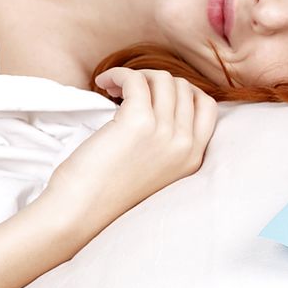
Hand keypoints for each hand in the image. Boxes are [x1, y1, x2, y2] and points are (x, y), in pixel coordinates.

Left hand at [44, 68, 217, 227]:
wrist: (80, 213)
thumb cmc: (107, 193)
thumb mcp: (156, 172)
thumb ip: (168, 144)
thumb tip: (161, 102)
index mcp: (193, 158)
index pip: (207, 106)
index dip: (183, 91)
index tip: (156, 95)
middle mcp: (185, 145)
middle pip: (183, 88)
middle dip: (155, 81)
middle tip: (128, 91)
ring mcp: (164, 133)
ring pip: (162, 79)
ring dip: (136, 75)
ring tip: (113, 87)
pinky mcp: (138, 123)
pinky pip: (136, 80)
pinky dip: (119, 74)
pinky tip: (103, 82)